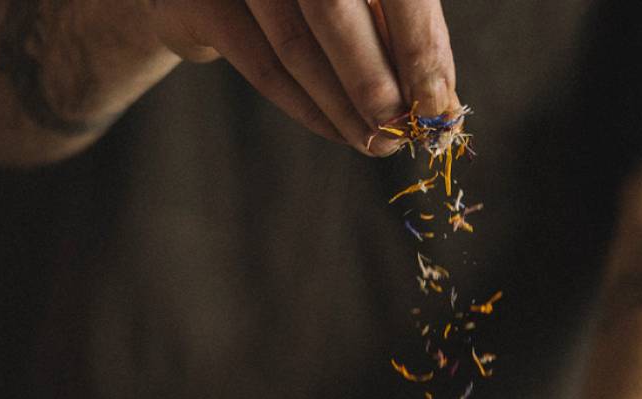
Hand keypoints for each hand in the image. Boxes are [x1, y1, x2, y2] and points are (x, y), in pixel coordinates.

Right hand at [146, 0, 457, 154]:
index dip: (418, 44)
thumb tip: (440, 97)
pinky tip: (339, 132)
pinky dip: (308, 108)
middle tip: (404, 132)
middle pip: (335, 11)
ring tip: (377, 142)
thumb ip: (398, 29)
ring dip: (343, 106)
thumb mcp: (355, 0)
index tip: (437, 101)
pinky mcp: (201, 3)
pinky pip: (264, 67)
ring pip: (296, 47)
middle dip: (375, 82)